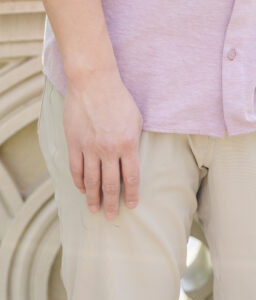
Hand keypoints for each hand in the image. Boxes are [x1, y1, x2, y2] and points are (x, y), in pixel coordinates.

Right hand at [63, 72, 142, 218]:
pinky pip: (76, 169)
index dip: (131, 194)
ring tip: (94, 209)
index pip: (131, 177)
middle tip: (111, 216)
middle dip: (112, 203)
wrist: (94, 82)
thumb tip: (132, 159)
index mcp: (128, 144)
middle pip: (110, 184)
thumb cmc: (119, 98)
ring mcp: (90, 148)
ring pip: (91, 181)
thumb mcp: (136, 119)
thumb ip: (134, 141)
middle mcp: (109, 150)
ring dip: (93, 198)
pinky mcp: (74, 143)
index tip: (132, 205)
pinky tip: (82, 189)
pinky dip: (79, 182)